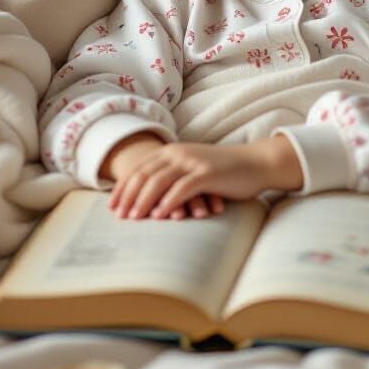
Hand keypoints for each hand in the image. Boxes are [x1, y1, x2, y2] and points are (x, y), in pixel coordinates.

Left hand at [101, 133, 220, 220]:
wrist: (255, 162)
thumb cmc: (223, 171)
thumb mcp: (193, 169)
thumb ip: (173, 177)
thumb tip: (150, 200)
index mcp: (171, 151)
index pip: (139, 168)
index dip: (123, 188)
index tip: (112, 206)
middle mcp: (178, 153)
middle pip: (144, 174)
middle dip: (128, 196)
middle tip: (119, 216)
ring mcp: (192, 162)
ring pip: (159, 180)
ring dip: (144, 200)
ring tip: (135, 218)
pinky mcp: (207, 174)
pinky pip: (182, 188)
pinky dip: (169, 202)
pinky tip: (160, 216)